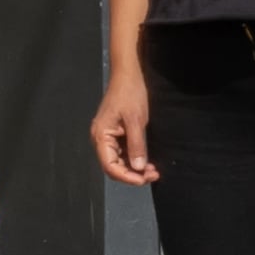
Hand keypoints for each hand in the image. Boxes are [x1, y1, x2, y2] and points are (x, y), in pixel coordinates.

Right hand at [93, 66, 156, 185]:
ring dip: (135, 168)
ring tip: (152, 171)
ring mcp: (108, 137)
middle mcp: (101, 139)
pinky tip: (147, 161)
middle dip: (132, 174)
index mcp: (101, 136)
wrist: (128, 75)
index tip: (144, 179)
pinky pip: (123, 153)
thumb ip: (136, 145)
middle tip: (152, 175)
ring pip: (119, 162)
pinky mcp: (116, 134)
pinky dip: (134, 159)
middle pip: (113, 166)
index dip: (126, 176)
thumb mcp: (136, 120)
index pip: (110, 166)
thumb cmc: (129, 93)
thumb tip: (139, 168)